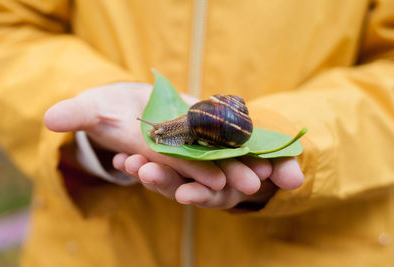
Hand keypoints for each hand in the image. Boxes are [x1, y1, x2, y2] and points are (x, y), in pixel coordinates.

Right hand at [44, 82, 303, 209]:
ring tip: (277, 173)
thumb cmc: (111, 106)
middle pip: (205, 169)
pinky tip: (285, 157)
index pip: (169, 166)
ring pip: (228, 159)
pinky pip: (239, 138)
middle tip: (252, 185)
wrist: (131, 101)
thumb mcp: (93, 106)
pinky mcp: (213, 126)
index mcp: (152, 151)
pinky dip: (260, 144)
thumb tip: (51, 119)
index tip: (206, 185)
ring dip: (250, 165)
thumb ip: (79, 113)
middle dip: (227, 179)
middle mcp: (180, 152)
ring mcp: (199, 141)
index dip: (184, 176)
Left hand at [113, 152, 302, 209]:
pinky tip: (118, 158)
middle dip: (164, 181)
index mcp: (225, 186)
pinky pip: (151, 164)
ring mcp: (185, 175)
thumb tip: (296, 180)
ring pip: (163, 176)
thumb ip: (283, 166)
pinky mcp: (172, 163)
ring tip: (127, 162)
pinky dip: (135, 162)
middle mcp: (203, 184)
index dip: (202, 193)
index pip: (213, 194)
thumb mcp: (273, 157)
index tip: (186, 194)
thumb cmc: (258, 154)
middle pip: (182, 186)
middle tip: (145, 171)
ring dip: (145, 170)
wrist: (239, 145)